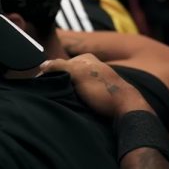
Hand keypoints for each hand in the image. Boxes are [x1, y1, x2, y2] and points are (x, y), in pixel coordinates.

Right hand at [39, 54, 153, 117]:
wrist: (126, 110)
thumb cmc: (103, 90)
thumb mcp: (79, 74)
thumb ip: (59, 66)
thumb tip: (42, 65)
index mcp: (87, 59)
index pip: (59, 64)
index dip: (50, 74)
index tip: (43, 85)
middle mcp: (90, 68)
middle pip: (65, 74)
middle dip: (58, 83)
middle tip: (52, 94)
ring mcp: (93, 82)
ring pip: (70, 85)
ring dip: (64, 92)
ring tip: (61, 99)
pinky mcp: (95, 95)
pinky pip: (77, 94)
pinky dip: (72, 98)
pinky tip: (71, 104)